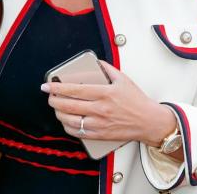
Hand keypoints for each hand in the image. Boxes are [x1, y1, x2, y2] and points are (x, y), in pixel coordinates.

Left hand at [42, 62, 176, 146]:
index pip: (75, 90)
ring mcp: (100, 124)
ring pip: (71, 121)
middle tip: (49, 96)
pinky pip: (78, 132)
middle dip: (54, 100)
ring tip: (56, 108)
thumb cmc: (137, 100)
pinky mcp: (101, 135)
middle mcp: (101, 109)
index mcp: (105, 93)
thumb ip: (107, 68)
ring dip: (59, 114)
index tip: (47, 85)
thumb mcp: (123, 79)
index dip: (57, 88)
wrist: (150, 122)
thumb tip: (94, 61)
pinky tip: (66, 121)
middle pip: (69, 106)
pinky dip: (68, 127)